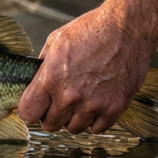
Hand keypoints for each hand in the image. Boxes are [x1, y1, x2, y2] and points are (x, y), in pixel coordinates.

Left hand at [17, 7, 154, 133]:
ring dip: (73, 117)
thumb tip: (33, 82)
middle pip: (50, 125)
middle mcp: (70, 96)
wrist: (129, 28)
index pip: (28, 113)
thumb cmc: (92, 30)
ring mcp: (93, 104)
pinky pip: (97, 129)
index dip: (31, 109)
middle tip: (60, 100)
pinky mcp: (115, 108)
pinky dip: (95, 119)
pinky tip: (96, 103)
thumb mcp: (55, 41)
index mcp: (51, 78)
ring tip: (80, 99)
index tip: (37, 104)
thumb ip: (42, 66)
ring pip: (73, 129)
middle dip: (51, 114)